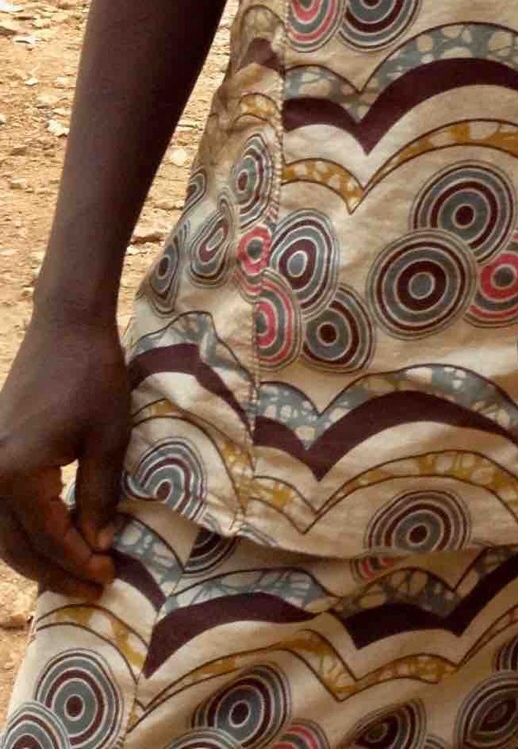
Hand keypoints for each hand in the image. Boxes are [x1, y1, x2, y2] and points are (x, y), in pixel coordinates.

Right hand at [0, 316, 129, 597]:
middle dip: (55, 572)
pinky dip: (23, 534)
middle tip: (93, 587)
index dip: (80, 563)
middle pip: (17, 548)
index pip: (49, 538)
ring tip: (75, 573)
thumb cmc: (93, 377)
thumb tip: (98, 547)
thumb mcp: (109, 439)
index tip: (108, 577)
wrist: (66, 328)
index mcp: (17, 475)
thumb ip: (99, 497)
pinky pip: (1, 512)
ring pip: (4, 535)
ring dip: (36, 559)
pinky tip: (51, 542)